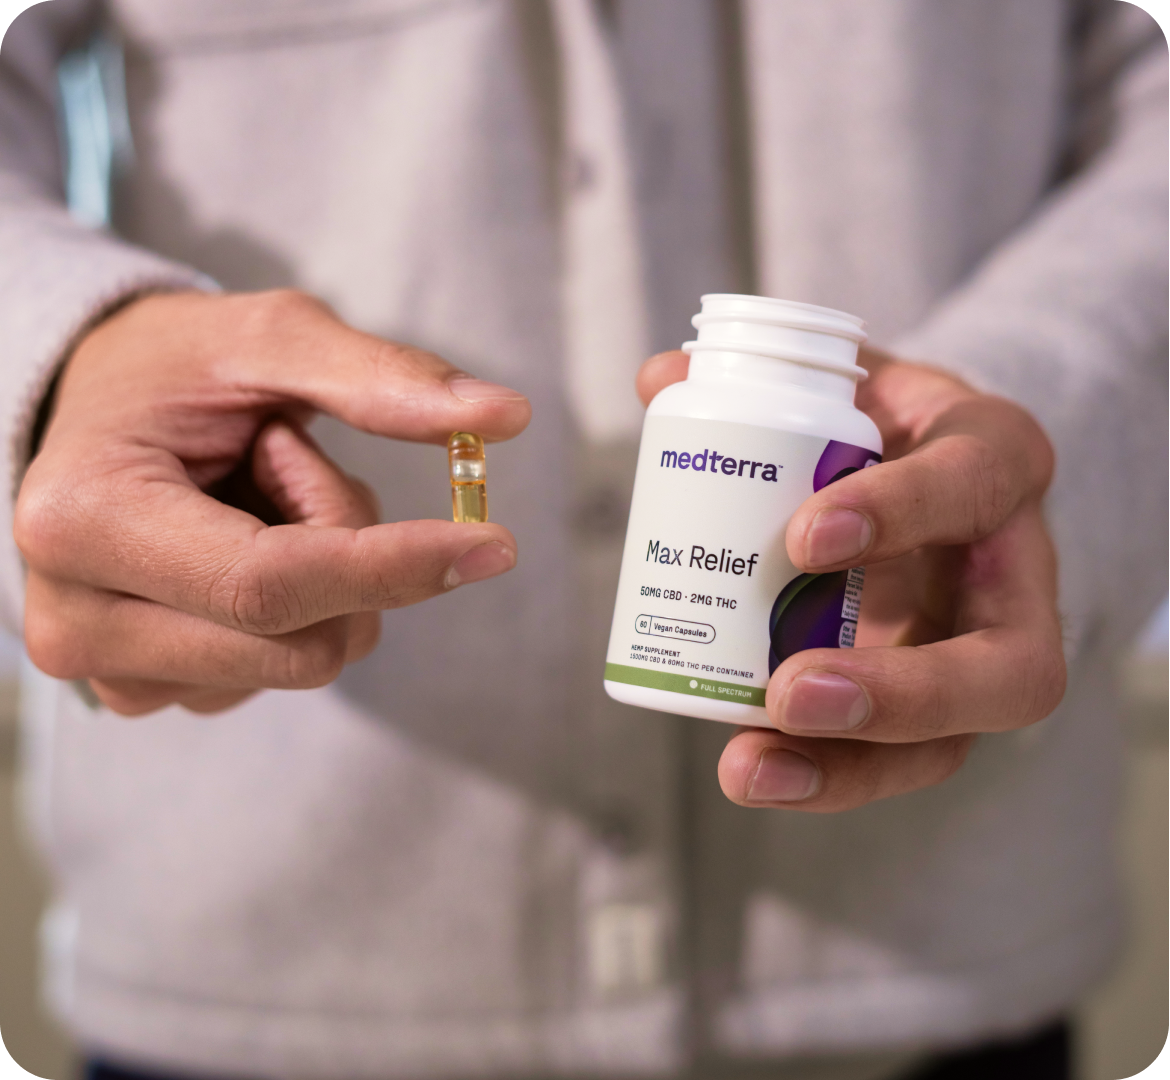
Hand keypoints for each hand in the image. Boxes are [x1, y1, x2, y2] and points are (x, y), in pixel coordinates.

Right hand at [16, 290, 530, 714]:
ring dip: (326, 574)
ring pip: (307, 660)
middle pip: (305, 641)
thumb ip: (380, 378)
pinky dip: (301, 607)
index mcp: (87, 522)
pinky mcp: (148, 693)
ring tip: (252, 494)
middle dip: (345, 546)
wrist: (90, 414)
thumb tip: (507, 415)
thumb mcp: (267, 339)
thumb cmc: (171, 367)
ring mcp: (112, 673)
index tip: (493, 545)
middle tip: (286, 456)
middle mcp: (80, 622)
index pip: (272, 585)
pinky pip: (285, 670)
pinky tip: (244, 544)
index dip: (393, 567)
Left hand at [636, 346, 1064, 811]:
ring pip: (954, 743)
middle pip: (1010, 668)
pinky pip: (893, 761)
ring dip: (845, 766)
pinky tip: (747, 764)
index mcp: (997, 464)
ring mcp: (980, 656)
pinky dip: (819, 772)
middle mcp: (1012, 577)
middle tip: (787, 692)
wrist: (930, 477)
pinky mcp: (938, 710)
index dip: (898, 511)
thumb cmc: (887, 427)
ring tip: (745, 765)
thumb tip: (658, 377)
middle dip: (900, 693)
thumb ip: (767, 377)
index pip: (972, 484)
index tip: (801, 537)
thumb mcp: (850, 382)